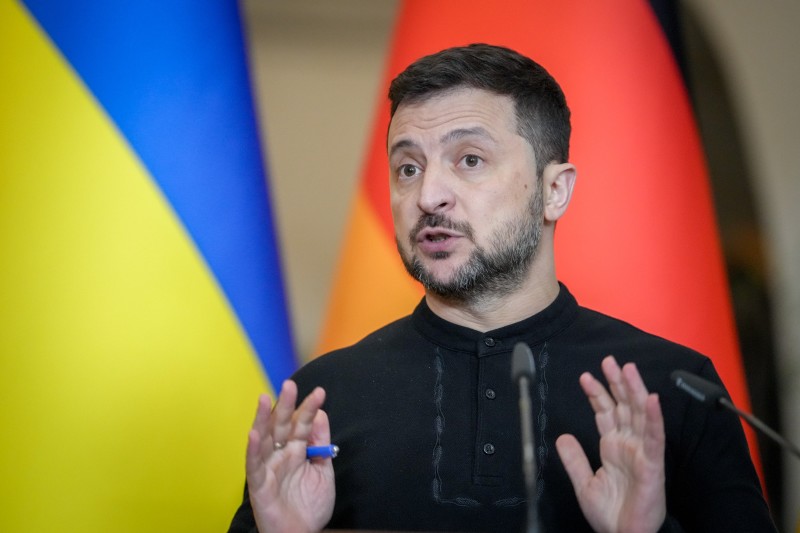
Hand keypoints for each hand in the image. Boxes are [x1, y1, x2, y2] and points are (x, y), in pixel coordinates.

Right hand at [246, 380, 335, 532]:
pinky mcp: (258, 484)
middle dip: (286, 405)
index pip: (302, 424)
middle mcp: (280, 456)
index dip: (309, 408)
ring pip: (263, 439)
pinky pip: (253, 465)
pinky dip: (252, 449)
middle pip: (281, 426)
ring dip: (263, 419)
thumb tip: (320, 414)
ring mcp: (268, 468)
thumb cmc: (310, 507)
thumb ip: (321, 445)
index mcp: (296, 451)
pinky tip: (253, 433)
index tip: (320, 392)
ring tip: (265, 398)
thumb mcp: (323, 471)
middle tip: (290, 383)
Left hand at [556, 356, 665, 532]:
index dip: (597, 394)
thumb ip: (574, 459)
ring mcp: (641, 452)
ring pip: (639, 415)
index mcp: (613, 448)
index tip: (586, 376)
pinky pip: (654, 437)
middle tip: (609, 361)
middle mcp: (628, 445)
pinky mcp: (652, 464)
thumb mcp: (583, 483)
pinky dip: (653, 417)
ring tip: (627, 369)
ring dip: (634, 390)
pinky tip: (651, 399)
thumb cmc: (612, 515)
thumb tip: (562, 436)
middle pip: (623, 407)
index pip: (606, 413)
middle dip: (616, 383)